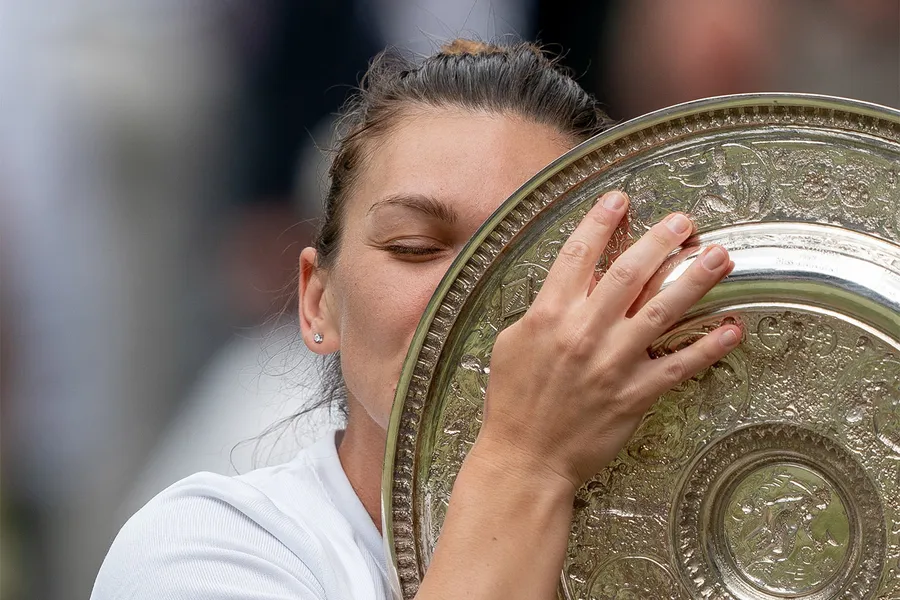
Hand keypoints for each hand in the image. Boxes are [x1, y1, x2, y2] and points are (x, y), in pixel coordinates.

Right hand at [476, 190, 739, 490]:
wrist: (526, 457)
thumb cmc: (514, 402)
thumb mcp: (514, 343)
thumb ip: (544, 310)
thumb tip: (572, 286)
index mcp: (549, 315)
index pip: (579, 254)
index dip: (601, 220)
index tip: (620, 199)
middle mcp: (584, 332)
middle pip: (630, 272)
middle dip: (660, 240)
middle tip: (684, 222)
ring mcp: (613, 363)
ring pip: (663, 310)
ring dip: (694, 280)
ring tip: (719, 256)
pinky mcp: (635, 394)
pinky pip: (680, 364)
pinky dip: (709, 346)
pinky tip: (732, 327)